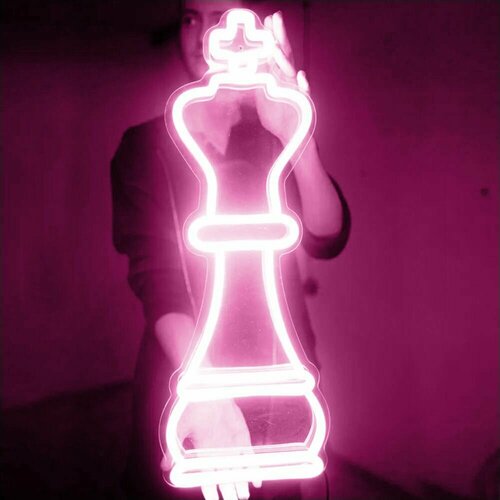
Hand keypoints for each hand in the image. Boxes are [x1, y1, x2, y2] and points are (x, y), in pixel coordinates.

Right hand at [161, 399, 260, 499]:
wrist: (208, 393)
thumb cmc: (192, 410)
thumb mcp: (179, 429)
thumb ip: (173, 449)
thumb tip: (165, 466)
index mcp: (203, 453)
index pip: (206, 478)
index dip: (210, 491)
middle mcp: (217, 453)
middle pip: (225, 478)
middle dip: (229, 491)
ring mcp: (231, 446)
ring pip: (238, 470)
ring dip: (242, 483)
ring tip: (244, 496)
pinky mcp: (242, 438)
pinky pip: (250, 456)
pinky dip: (253, 468)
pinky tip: (257, 480)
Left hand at [255, 11, 310, 144]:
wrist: (291, 138)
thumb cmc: (278, 118)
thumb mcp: (264, 98)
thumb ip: (260, 83)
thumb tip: (245, 72)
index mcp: (280, 77)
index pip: (276, 53)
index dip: (272, 37)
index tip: (267, 20)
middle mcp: (289, 80)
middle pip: (285, 55)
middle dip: (280, 37)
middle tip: (275, 18)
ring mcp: (297, 91)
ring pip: (291, 72)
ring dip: (284, 60)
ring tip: (277, 47)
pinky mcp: (303, 104)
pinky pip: (304, 93)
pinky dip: (303, 85)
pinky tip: (301, 77)